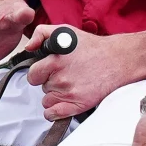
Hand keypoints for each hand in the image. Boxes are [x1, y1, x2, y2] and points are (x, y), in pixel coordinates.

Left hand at [25, 24, 145, 119]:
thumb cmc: (92, 47)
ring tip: (70, 86)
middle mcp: (61, 78)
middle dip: (51, 82)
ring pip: (47, 101)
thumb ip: (41, 33)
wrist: (117, 61)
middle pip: (42, 88)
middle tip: (66, 75)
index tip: (50, 70)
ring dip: (54, 96)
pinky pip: (52, 114)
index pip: (33, 76)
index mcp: (55, 60)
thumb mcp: (64, 31)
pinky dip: (55, 111)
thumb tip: (29, 47)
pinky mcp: (77, 105)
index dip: (41, 73)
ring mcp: (69, 93)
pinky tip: (64, 101)